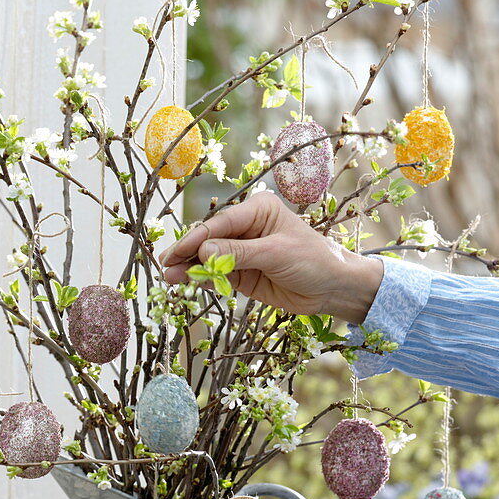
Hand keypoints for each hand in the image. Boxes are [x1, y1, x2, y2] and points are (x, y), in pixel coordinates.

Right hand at [159, 192, 383, 322]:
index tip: (178, 251)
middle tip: (166, 265)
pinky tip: (186, 284)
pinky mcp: (242, 273)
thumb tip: (204, 252)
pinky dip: (202, 280)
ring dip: (190, 268)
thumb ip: (238, 253)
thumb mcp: (275, 254)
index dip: (197, 238)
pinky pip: (216, 274)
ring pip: (209, 258)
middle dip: (188, 253)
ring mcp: (242, 251)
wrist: (333, 288)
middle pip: (209, 239)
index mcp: (257, 210)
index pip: (220, 223)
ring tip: (170, 278)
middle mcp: (247, 227)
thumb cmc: (312, 260)